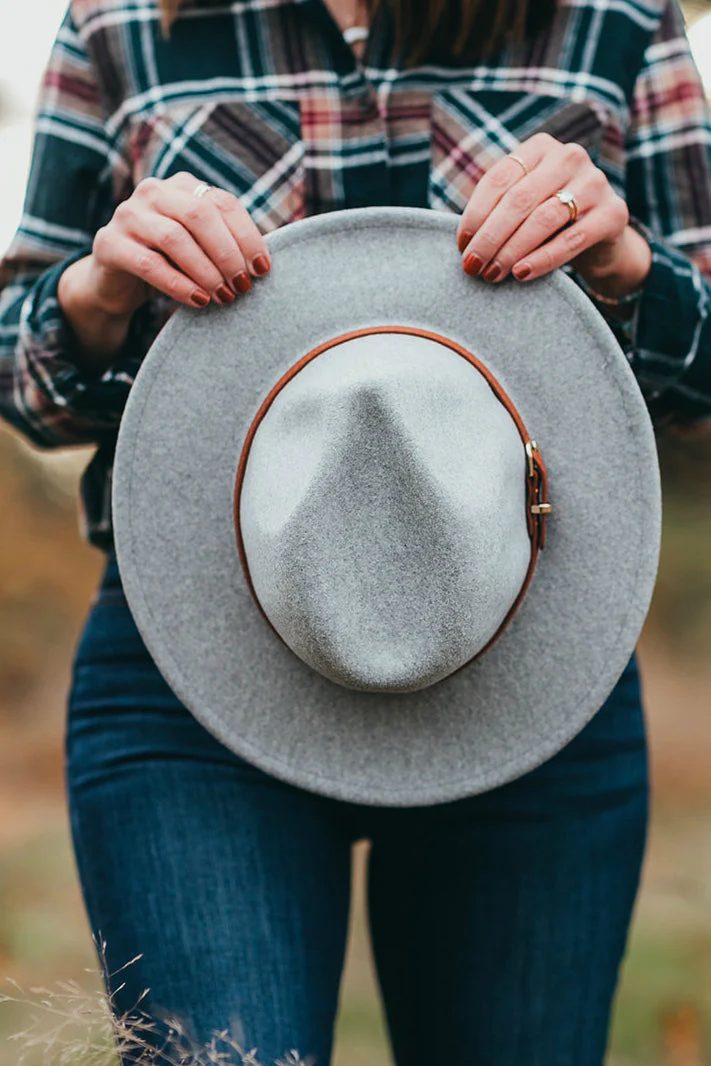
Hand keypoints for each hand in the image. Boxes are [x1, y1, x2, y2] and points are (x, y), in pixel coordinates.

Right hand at [85, 171, 270, 314]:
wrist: (117, 283)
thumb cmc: (170, 265)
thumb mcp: (201, 249)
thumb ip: (227, 245)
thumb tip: (264, 264)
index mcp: (182, 186)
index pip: (223, 203)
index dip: (248, 236)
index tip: (262, 270)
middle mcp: (153, 192)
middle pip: (200, 216)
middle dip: (227, 254)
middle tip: (243, 286)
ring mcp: (127, 214)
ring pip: (174, 238)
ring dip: (206, 271)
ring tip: (224, 297)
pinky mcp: (108, 243)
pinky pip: (148, 263)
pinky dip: (179, 285)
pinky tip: (199, 302)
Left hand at [456, 133, 650, 297]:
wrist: (600, 239)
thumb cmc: (548, 223)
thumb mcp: (522, 207)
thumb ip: (497, 210)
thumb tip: (463, 242)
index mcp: (540, 148)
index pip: (499, 179)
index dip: (475, 214)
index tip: (461, 246)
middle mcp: (570, 157)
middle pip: (519, 199)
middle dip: (490, 237)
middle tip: (472, 267)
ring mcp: (595, 182)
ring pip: (544, 218)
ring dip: (512, 250)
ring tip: (492, 274)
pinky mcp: (613, 213)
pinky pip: (572, 239)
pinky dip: (543, 259)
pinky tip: (521, 274)